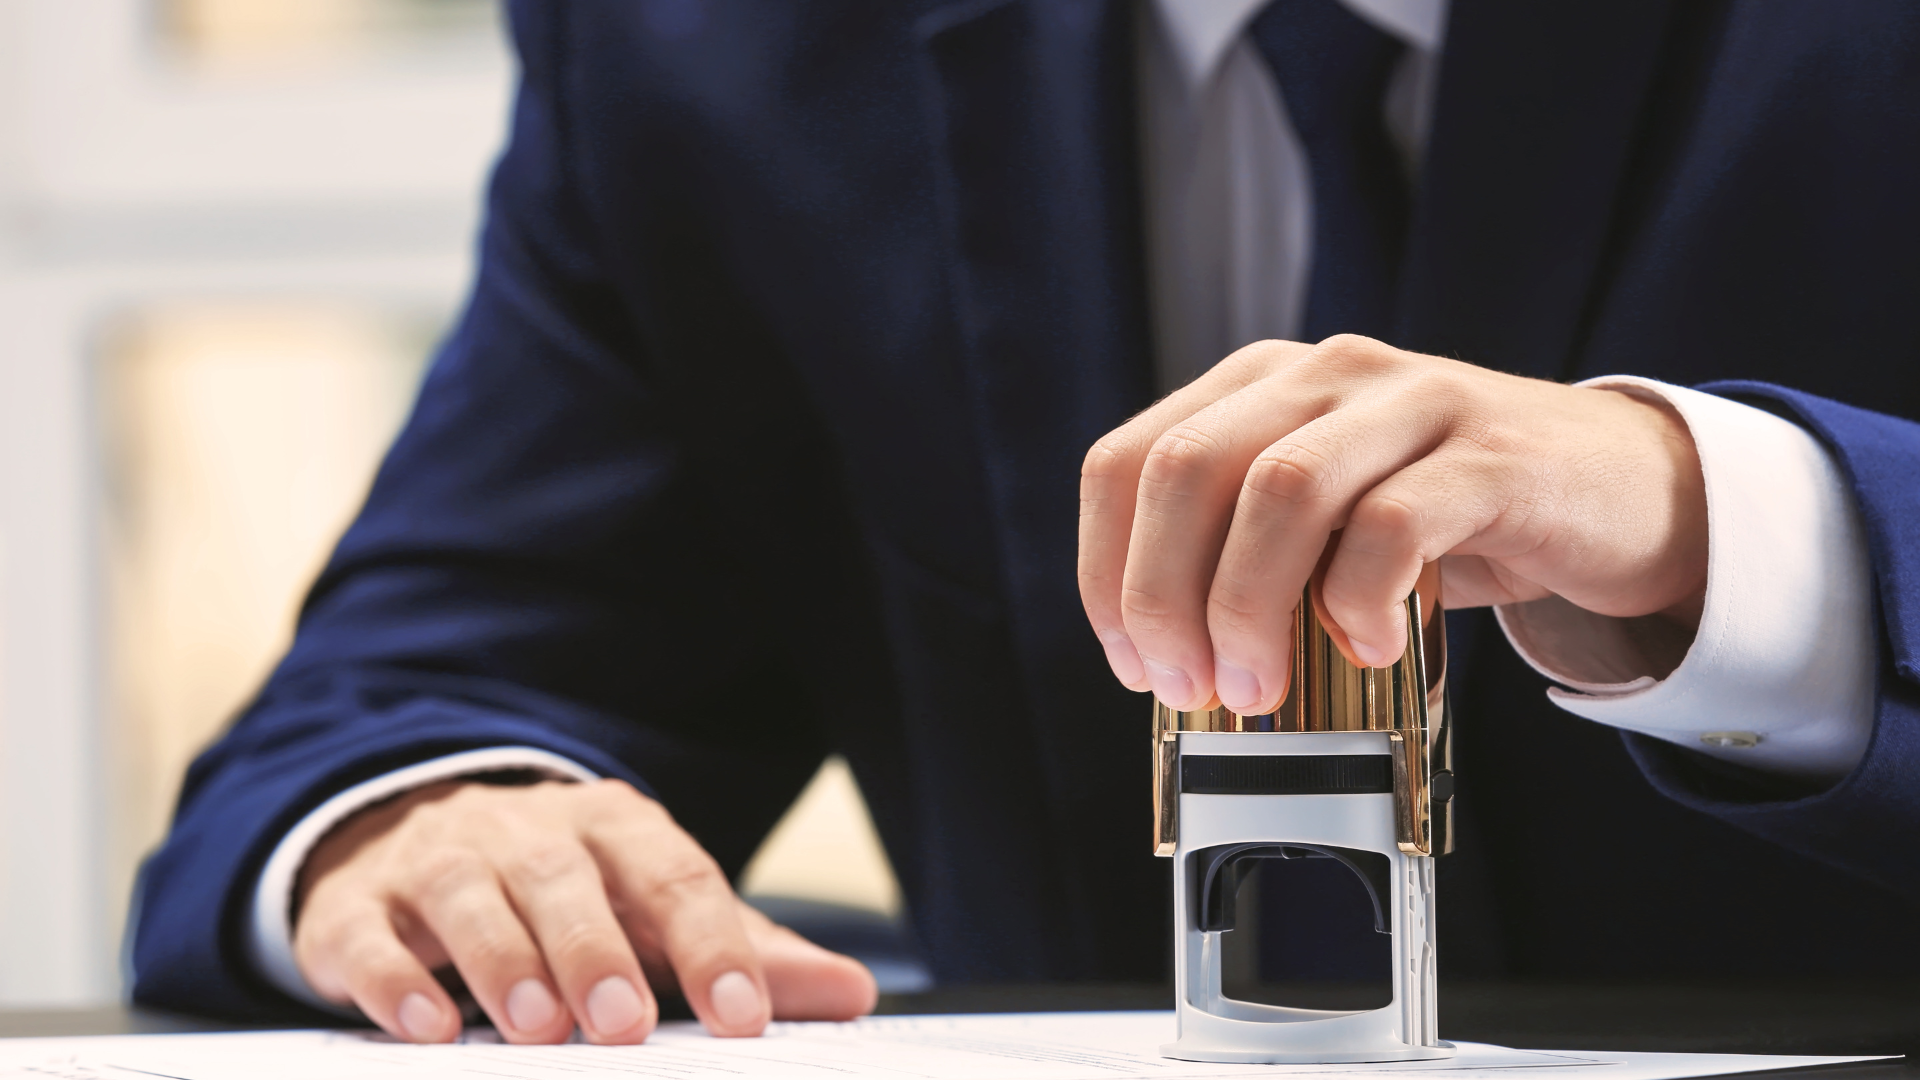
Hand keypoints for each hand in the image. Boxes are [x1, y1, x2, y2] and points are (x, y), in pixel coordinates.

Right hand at [294, 778, 877, 1043]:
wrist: (414, 838)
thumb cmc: (562, 892)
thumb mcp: (653, 910)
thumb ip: (743, 951)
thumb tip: (851, 994)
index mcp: (612, 826)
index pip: (672, 873)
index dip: (710, 942)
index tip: (742, 1016)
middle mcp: (525, 832)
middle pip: (564, 878)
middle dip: (595, 950)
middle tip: (624, 1024)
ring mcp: (438, 862)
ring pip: (471, 898)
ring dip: (504, 963)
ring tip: (537, 1030)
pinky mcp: (357, 905)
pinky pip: (370, 935)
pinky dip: (392, 977)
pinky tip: (422, 1025)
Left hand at [1078, 335, 1707, 714]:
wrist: (1622, 490)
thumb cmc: (1454, 522)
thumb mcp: (1328, 527)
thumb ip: (1247, 561)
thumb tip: (1167, 663)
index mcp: (1259, 387)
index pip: (1126, 460)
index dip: (1108, 571)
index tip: (1134, 664)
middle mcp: (1323, 374)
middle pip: (1186, 470)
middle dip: (1163, 596)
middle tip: (1190, 687)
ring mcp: (1408, 401)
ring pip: (1280, 489)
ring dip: (1247, 606)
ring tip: (1261, 687)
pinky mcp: (1489, 453)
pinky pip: (1392, 523)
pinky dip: (1360, 602)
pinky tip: (1371, 647)